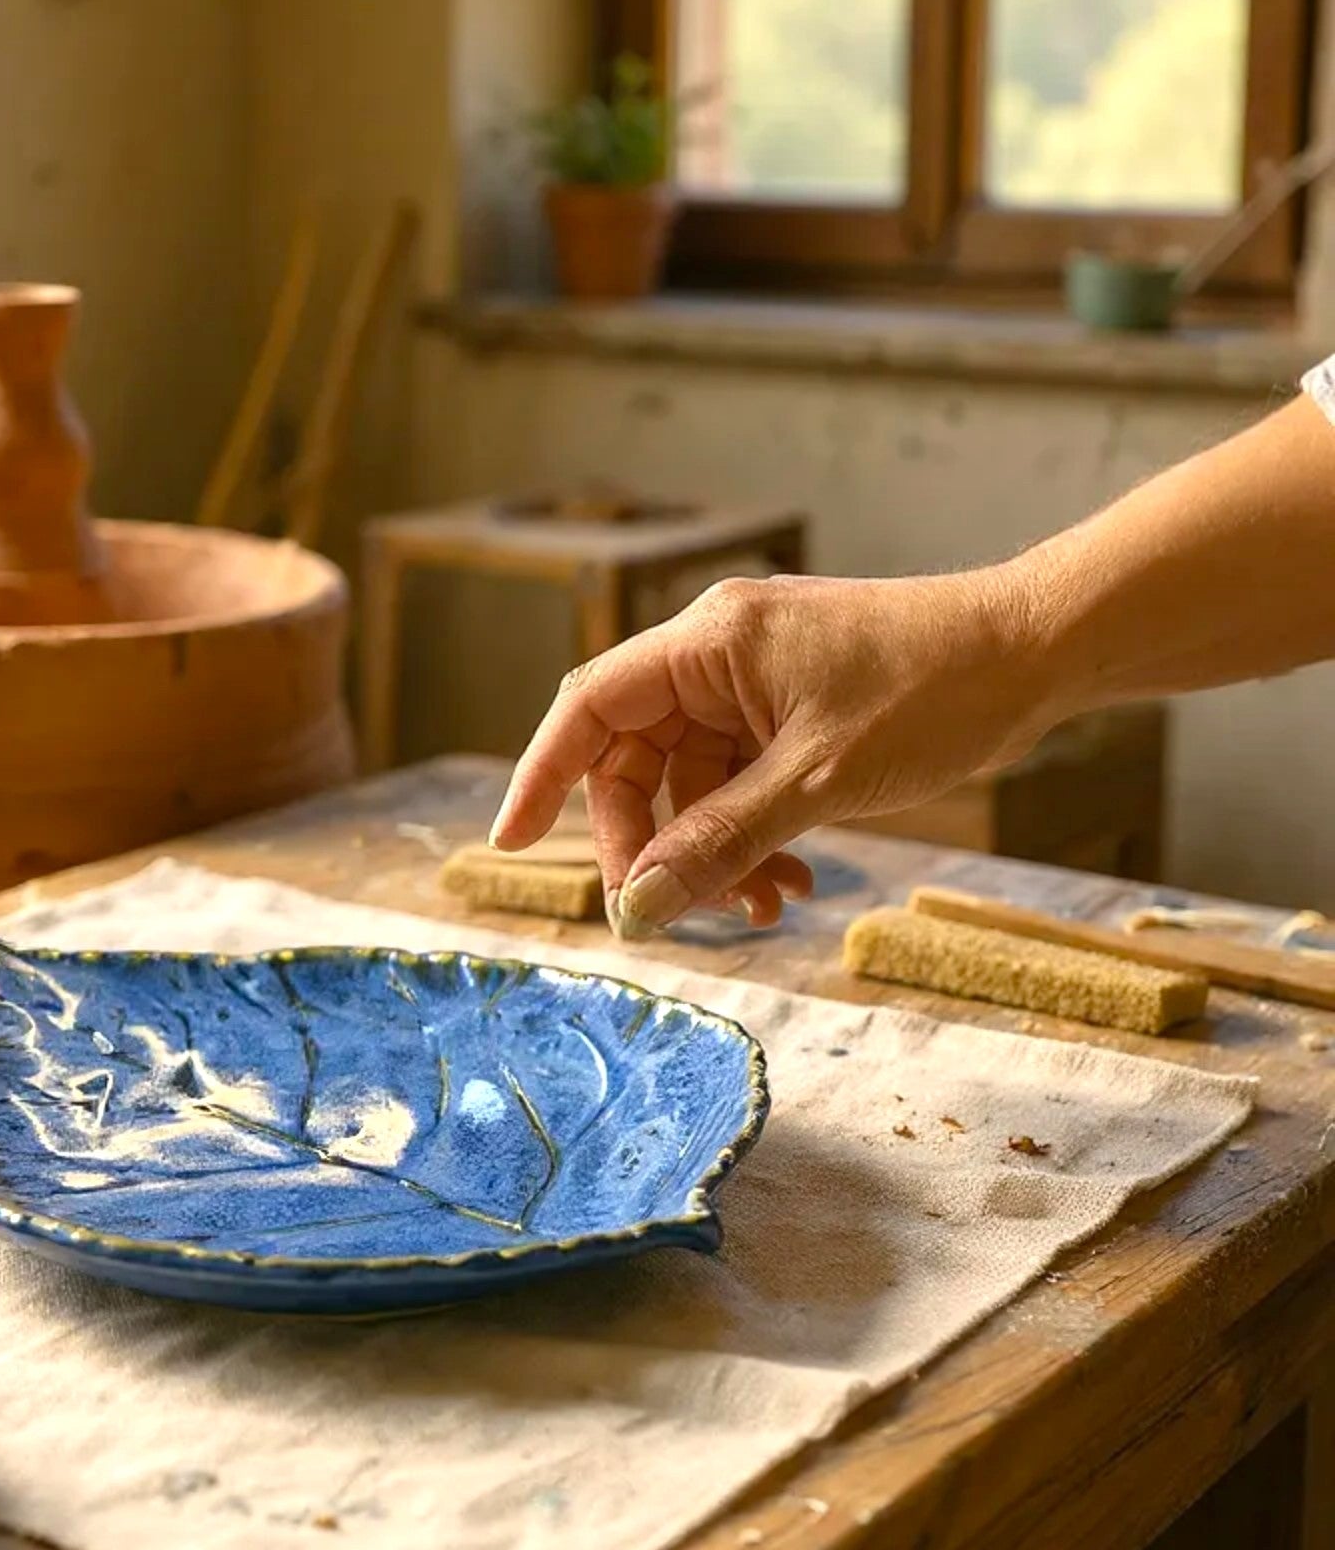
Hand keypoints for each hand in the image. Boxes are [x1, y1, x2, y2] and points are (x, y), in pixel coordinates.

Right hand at [489, 569, 1053, 933]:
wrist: (1039, 651)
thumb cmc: (935, 690)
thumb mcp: (818, 781)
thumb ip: (717, 842)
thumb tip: (637, 905)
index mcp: (706, 642)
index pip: (589, 707)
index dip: (542, 776)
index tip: (510, 843)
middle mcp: (715, 654)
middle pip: (635, 757)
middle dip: (648, 839)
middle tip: (675, 907)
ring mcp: (753, 683)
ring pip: (689, 782)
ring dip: (709, 849)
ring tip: (763, 904)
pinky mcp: (789, 712)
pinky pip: (737, 783)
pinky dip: (750, 835)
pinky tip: (790, 880)